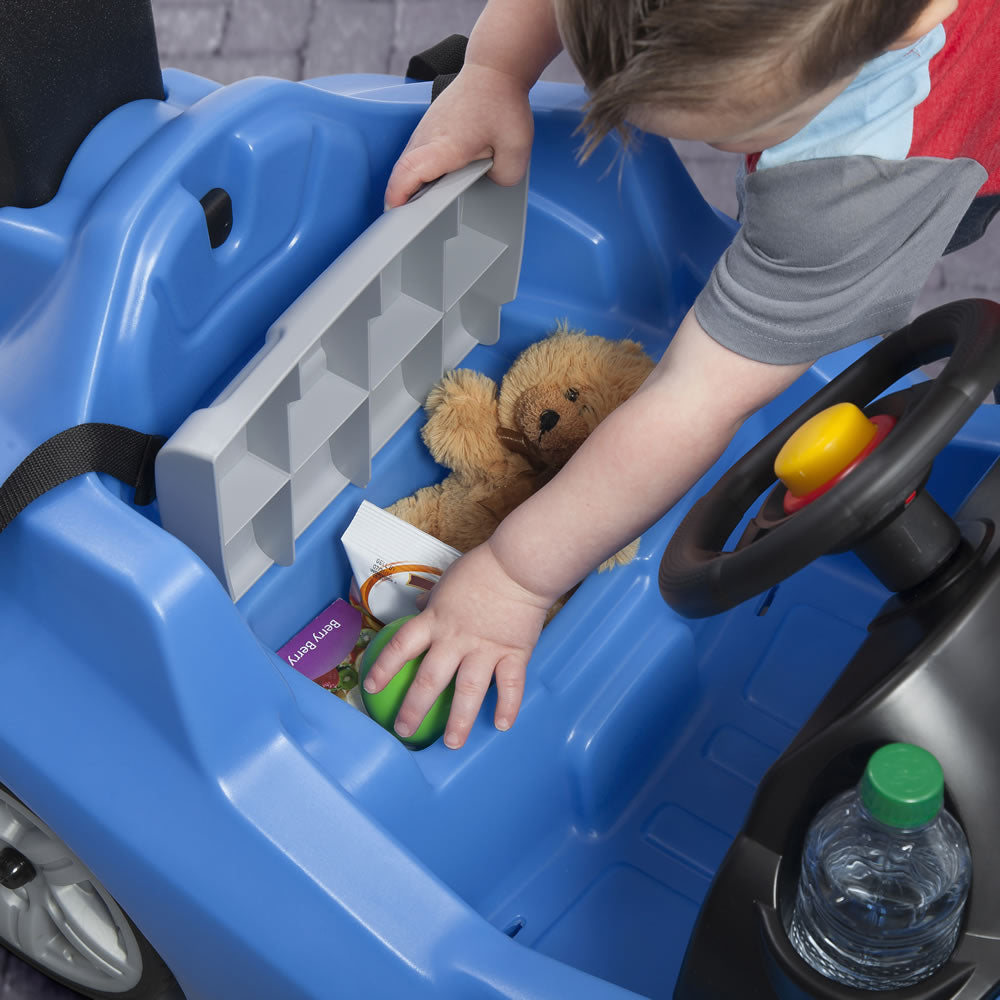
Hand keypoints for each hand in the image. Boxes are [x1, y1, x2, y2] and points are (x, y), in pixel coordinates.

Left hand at [363, 540, 551, 747]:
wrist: (519, 566)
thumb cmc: (482, 569)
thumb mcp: (447, 582)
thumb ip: (434, 601)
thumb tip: (421, 605)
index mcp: (435, 620)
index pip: (400, 646)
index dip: (384, 668)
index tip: (371, 687)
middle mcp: (455, 639)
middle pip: (429, 679)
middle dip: (414, 708)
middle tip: (404, 730)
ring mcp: (485, 649)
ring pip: (468, 690)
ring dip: (459, 720)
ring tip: (452, 744)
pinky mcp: (513, 653)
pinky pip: (510, 685)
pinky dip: (508, 706)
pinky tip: (502, 725)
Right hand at [384, 62, 533, 207]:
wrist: (494, 70)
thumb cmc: (503, 103)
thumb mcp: (516, 150)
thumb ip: (503, 178)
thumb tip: (491, 184)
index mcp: (446, 145)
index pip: (410, 172)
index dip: (399, 194)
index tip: (394, 212)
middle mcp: (428, 137)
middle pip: (402, 172)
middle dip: (400, 199)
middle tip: (406, 225)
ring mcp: (424, 130)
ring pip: (406, 164)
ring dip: (407, 185)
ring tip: (416, 209)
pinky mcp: (426, 128)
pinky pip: (413, 156)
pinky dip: (414, 173)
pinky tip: (427, 185)